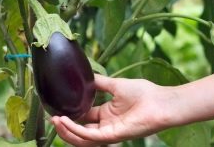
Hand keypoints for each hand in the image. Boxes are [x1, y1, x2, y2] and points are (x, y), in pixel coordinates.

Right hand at [51, 74, 182, 146]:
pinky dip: (76, 130)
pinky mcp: (113, 135)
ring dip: (67, 131)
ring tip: (55, 120)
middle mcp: (106, 125)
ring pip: (82, 138)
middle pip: (80, 130)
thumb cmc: (144, 93)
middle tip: (52, 117)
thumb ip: (100, 82)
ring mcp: (109, 132)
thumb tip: (86, 76)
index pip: (84, 117)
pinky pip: (90, 136)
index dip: (70, 115)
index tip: (57, 108)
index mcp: (107, 114)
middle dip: (65, 126)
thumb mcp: (116, 85)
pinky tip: (65, 122)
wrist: (161, 101)